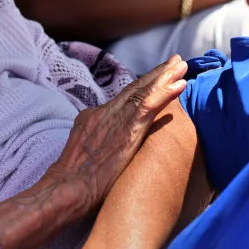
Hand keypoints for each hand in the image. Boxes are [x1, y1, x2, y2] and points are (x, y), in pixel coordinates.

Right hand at [44, 55, 188, 217]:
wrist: (67, 188)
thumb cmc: (72, 182)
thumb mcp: (81, 153)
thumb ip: (93, 142)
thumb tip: (102, 144)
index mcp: (94, 117)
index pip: (122, 98)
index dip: (141, 87)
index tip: (156, 78)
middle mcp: (105, 112)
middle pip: (134, 88)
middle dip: (156, 73)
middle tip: (175, 60)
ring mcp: (116, 118)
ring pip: (144, 91)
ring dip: (165, 77)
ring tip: (182, 65)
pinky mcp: (128, 129)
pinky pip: (150, 105)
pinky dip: (166, 93)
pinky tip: (180, 84)